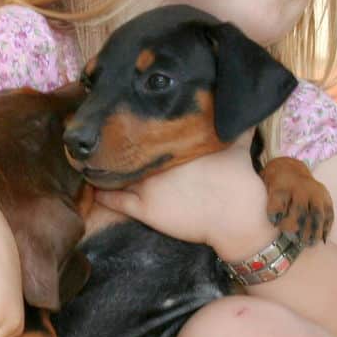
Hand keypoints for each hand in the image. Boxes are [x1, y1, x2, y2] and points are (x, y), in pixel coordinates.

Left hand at [94, 130, 275, 258]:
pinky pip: (116, 201)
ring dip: (104, 167)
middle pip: (128, 151)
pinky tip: (92, 187)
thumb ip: (237, 131)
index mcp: (175, 149)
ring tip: (90, 160)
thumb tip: (245, 116)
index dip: (135, 128)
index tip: (124, 121)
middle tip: (102, 138)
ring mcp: (148, 187)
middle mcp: (157, 164)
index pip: (146, 133)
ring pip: (117, 174)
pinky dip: (102, 194)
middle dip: (116, 144)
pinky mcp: (145, 209)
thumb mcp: (239, 150)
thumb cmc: (239, 185)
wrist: (236, 220)